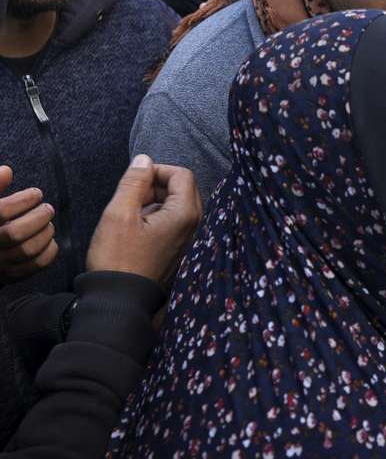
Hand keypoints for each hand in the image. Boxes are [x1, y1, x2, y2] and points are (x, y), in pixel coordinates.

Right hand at [0, 165, 58, 280]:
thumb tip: (8, 170)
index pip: (1, 212)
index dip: (22, 201)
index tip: (37, 193)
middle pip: (15, 233)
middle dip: (38, 218)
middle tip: (48, 208)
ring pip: (26, 251)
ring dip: (45, 234)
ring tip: (49, 223)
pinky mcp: (9, 276)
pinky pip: (34, 266)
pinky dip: (48, 253)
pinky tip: (51, 241)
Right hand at [86, 155, 201, 286]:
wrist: (120, 299)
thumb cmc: (118, 258)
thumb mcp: (119, 214)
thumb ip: (134, 183)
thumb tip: (144, 159)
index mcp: (186, 214)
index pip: (182, 174)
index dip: (156, 171)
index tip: (134, 181)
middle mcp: (195, 225)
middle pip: (182, 188)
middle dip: (156, 186)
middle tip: (130, 199)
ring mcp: (189, 238)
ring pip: (176, 204)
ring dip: (154, 201)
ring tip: (129, 215)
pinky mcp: (180, 248)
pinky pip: (173, 221)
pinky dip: (156, 216)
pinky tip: (134, 229)